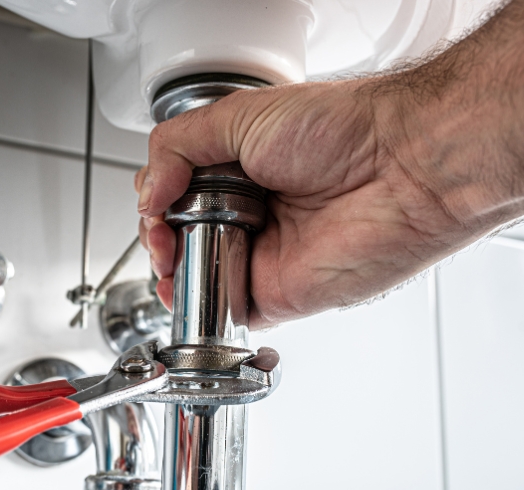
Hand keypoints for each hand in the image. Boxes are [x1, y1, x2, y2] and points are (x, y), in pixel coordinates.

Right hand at [137, 0, 523, 327]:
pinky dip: (197, 308)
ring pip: (192, 276)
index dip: (154, 202)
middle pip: (176, 237)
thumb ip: (178, 144)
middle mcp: (247, 213)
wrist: (402, 169)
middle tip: (164, 230)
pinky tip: (184, 289)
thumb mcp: (240, 115)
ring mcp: (258, 255)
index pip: (173, 193)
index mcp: (237, 170)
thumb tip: (149, 191)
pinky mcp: (274, 294)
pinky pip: (223, 311)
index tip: (156, 202)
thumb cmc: (344, 131)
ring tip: (171, 256)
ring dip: (168, 273)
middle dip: (157, 237)